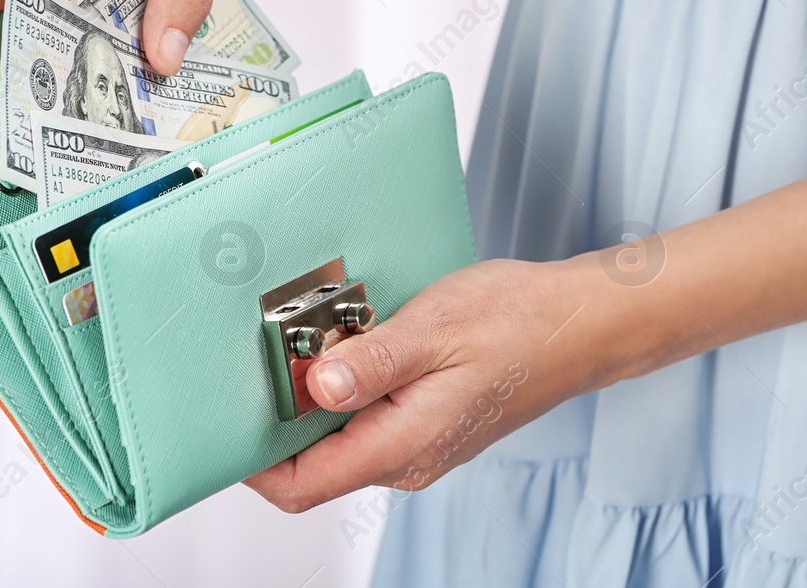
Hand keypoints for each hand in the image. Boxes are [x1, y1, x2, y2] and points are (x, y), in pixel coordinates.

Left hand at [244, 257, 617, 512]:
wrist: (580, 324)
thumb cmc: (520, 321)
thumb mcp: (436, 327)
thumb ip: (372, 361)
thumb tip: (314, 388)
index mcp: (403, 446)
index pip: (302, 485)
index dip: (252, 461)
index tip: (225, 416)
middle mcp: (407, 459)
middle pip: (313, 463)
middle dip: (282, 414)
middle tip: (272, 352)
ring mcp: (419, 444)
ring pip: (340, 436)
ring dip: (316, 394)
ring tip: (316, 338)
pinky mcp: (427, 423)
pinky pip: (366, 418)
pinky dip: (346, 385)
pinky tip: (353, 342)